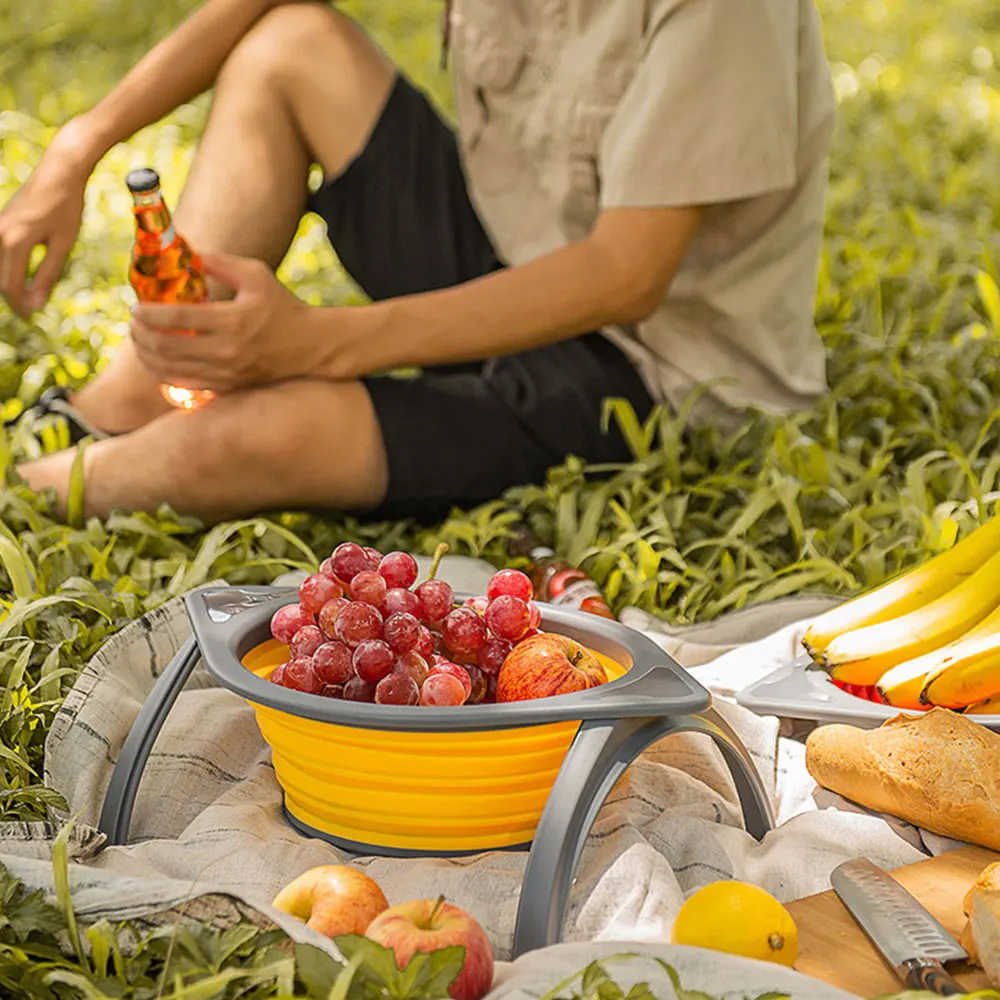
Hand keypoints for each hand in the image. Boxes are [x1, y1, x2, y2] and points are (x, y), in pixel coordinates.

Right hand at [0, 124, 92, 316]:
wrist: (59, 173)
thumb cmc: (66, 208)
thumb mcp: (62, 245)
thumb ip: (47, 275)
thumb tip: (36, 303)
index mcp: (14, 242)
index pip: (9, 286)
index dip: (20, 306)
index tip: (31, 318)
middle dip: (12, 298)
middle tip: (29, 312)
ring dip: (8, 284)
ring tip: (26, 298)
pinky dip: (6, 269)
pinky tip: (21, 278)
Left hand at [131, 252, 314, 391]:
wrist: (309, 347)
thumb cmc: (282, 307)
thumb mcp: (256, 275)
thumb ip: (219, 262)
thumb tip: (184, 253)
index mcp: (233, 321)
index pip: (177, 317)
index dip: (149, 313)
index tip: (136, 306)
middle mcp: (227, 351)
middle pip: (167, 346)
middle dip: (141, 334)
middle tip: (134, 323)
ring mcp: (227, 374)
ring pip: (170, 370)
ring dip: (147, 355)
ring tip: (140, 341)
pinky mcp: (228, 387)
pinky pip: (184, 384)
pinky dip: (163, 373)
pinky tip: (157, 360)